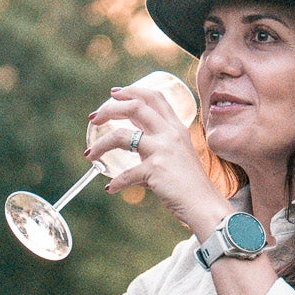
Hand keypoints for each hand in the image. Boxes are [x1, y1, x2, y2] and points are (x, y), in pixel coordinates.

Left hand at [86, 85, 232, 233]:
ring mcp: (162, 150)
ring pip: (121, 136)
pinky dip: (115, 183)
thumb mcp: (176, 154)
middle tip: (94, 118)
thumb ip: (155, 143)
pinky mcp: (155, 170)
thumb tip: (129, 139)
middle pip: (135, 107)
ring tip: (90, 155)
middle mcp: (170, 133)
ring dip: (101, 144)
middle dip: (110, 109)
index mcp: (176, 127)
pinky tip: (111, 189)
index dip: (132, 91)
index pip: (154, 97)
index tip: (114, 93)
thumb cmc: (188, 182)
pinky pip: (126, 174)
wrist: (203, 203)